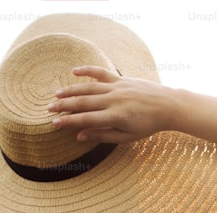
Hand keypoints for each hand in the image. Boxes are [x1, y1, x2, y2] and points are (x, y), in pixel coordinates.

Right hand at [47, 65, 178, 143]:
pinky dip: (87, 70)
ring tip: (56, 95)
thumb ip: (102, 136)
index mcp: (116, 117)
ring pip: (89, 87)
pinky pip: (101, 73)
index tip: (54, 123)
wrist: (168, 105)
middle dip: (64, 106)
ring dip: (71, 90)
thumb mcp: (127, 137)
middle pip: (83, 102)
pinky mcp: (121, 79)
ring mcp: (117, 88)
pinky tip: (73, 71)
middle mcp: (114, 100)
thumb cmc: (148, 125)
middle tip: (48, 109)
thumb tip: (80, 136)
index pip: (86, 119)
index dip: (68, 121)